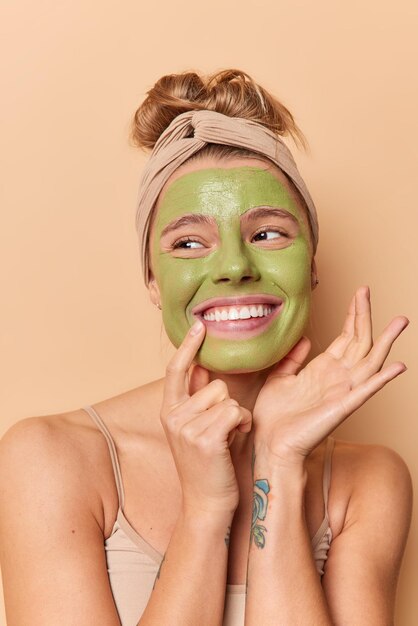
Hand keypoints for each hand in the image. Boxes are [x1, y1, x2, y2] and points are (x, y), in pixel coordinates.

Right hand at [160, 320, 251, 514]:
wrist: (207, 504)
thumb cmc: (209, 464)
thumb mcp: (197, 428)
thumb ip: (198, 399)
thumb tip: (202, 367)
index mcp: (169, 411)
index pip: (175, 370)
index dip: (187, 346)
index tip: (199, 325)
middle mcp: (173, 416)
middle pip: (215, 384)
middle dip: (228, 403)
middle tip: (224, 429)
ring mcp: (187, 427)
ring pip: (227, 398)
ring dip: (237, 415)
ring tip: (230, 437)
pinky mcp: (205, 438)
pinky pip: (235, 412)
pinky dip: (243, 424)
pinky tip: (236, 441)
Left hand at [252, 286, 408, 466]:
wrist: (269, 443)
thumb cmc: (274, 415)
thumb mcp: (280, 377)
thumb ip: (294, 358)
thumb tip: (306, 339)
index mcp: (324, 369)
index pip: (346, 336)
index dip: (353, 314)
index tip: (360, 293)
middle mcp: (338, 377)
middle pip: (360, 341)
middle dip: (365, 316)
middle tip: (368, 290)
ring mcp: (343, 391)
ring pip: (370, 361)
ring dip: (385, 341)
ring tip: (400, 322)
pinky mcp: (342, 407)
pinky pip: (366, 391)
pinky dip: (382, 379)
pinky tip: (397, 365)